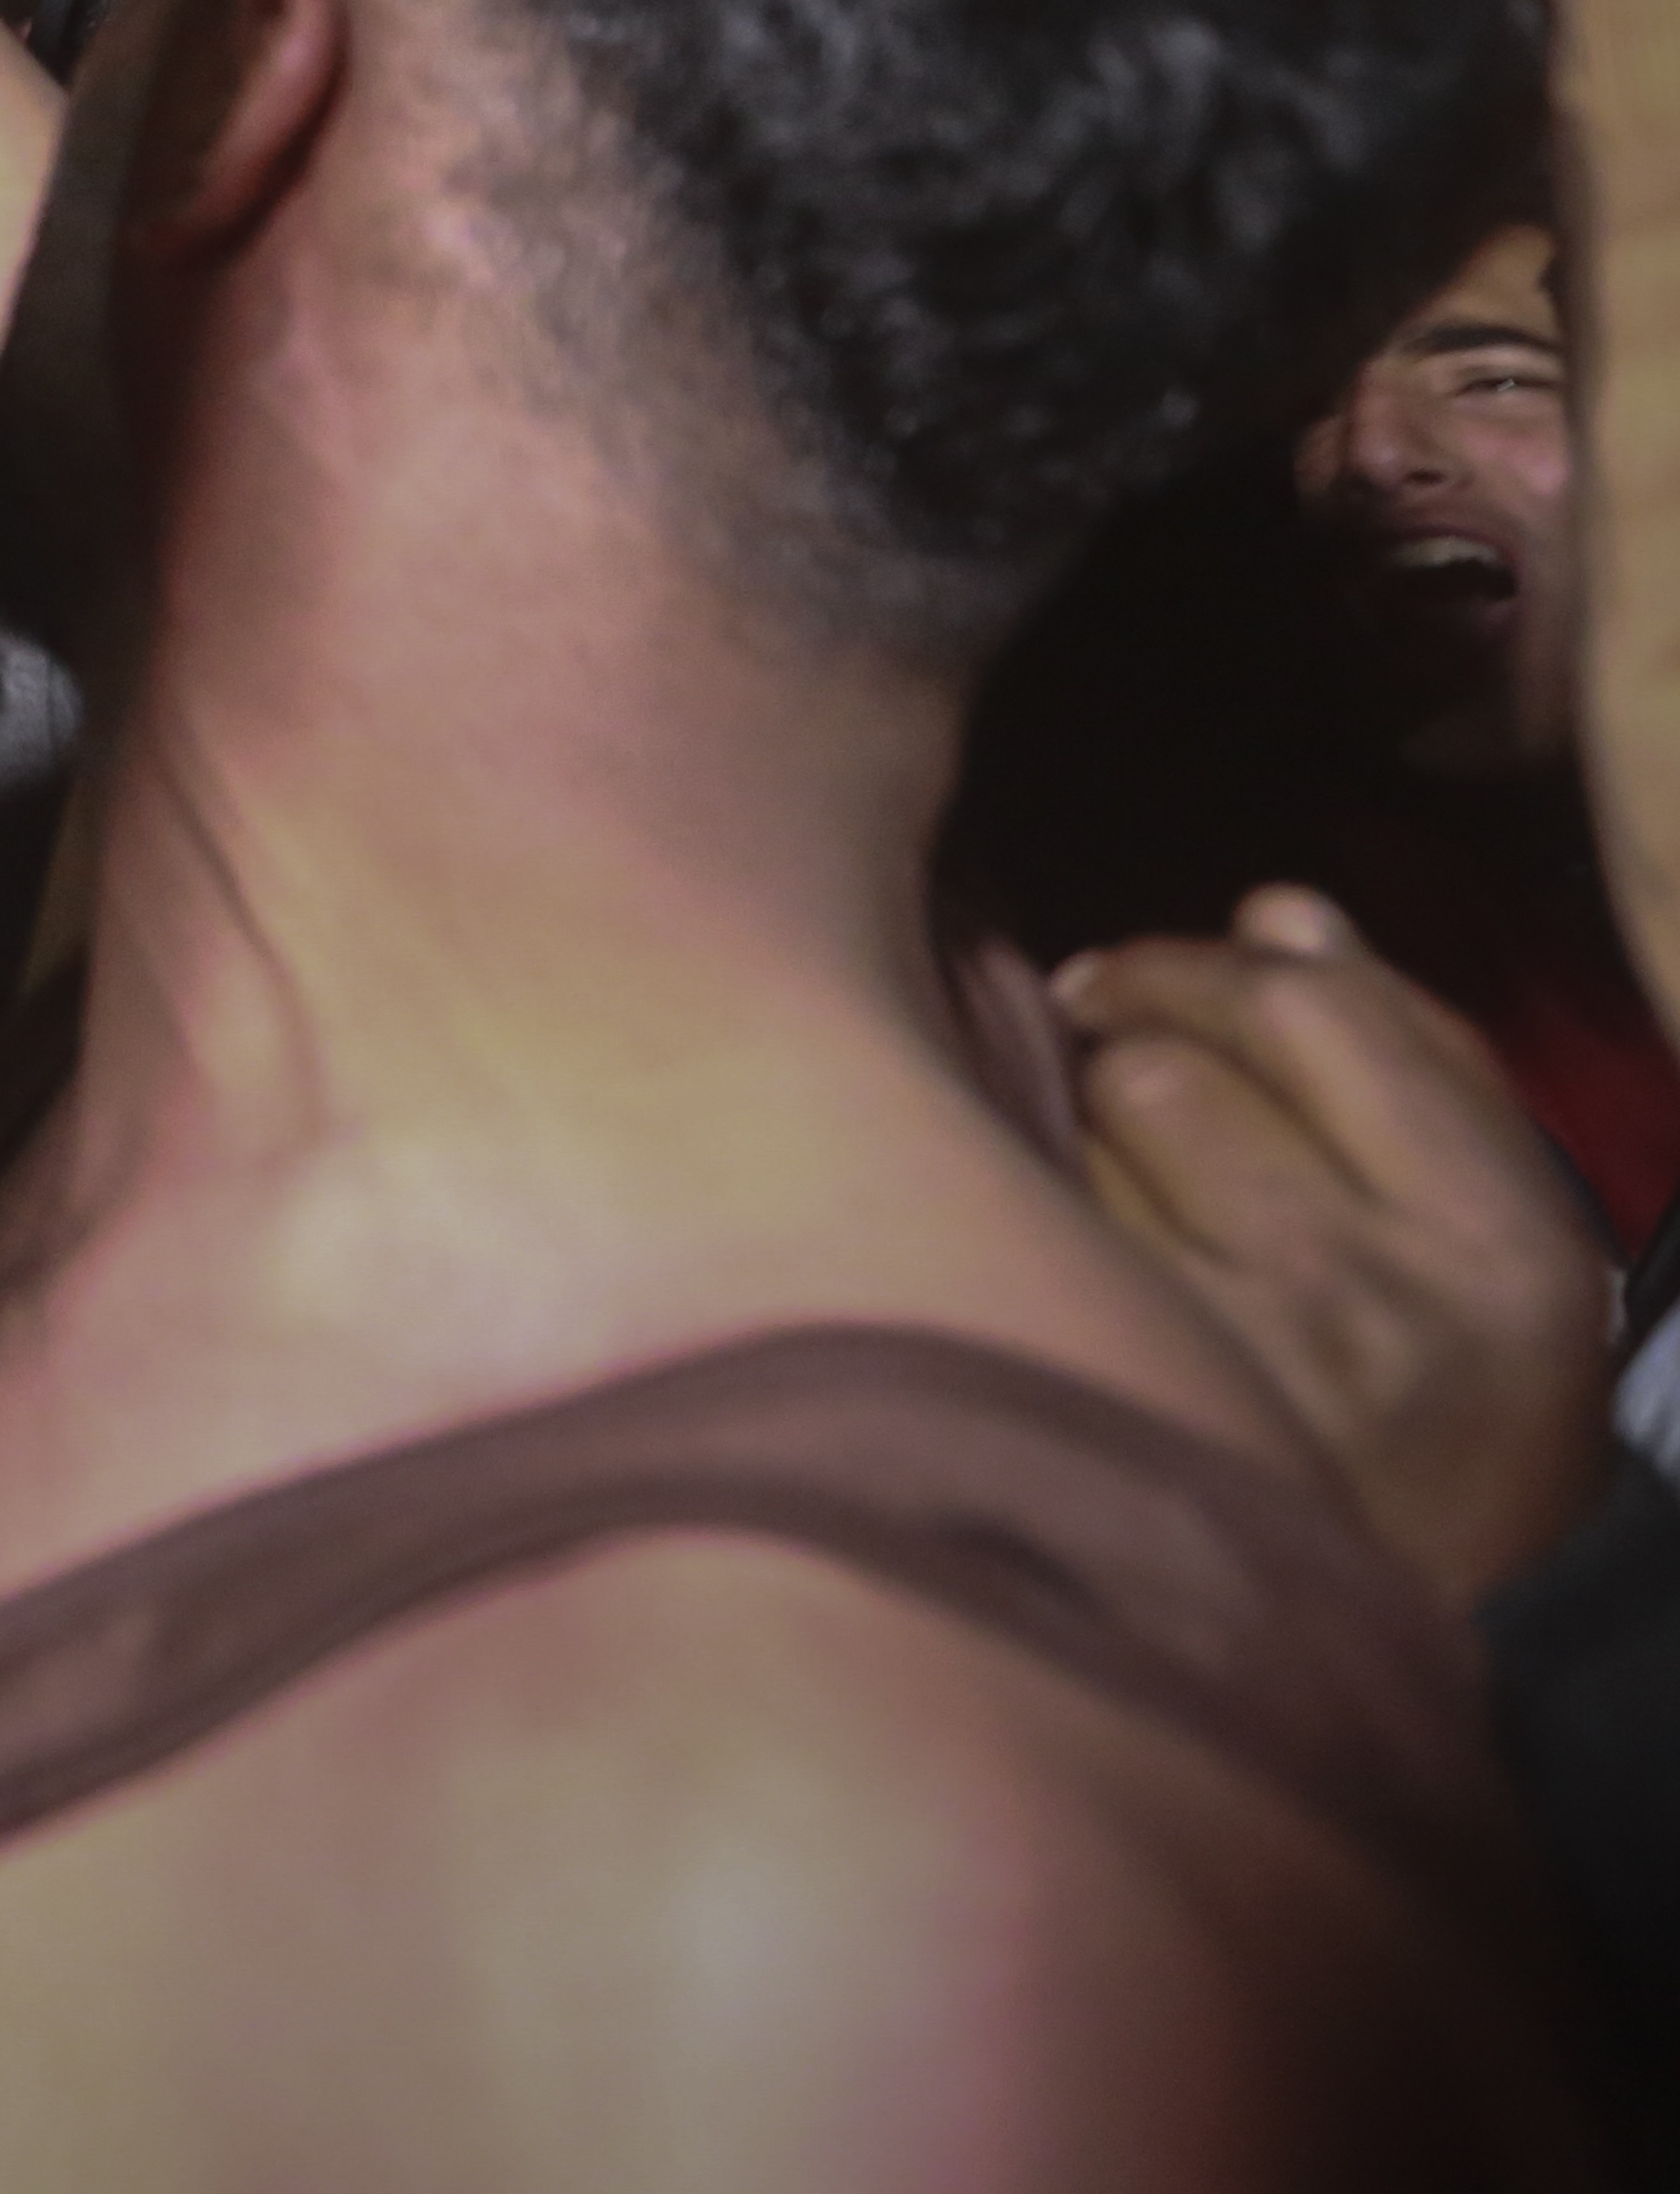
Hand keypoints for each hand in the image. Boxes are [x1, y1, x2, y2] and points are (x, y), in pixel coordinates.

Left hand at [1052, 889, 1616, 1598]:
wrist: (1442, 1625)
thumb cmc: (1462, 1399)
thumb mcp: (1498, 1235)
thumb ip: (1410, 1054)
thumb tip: (1281, 913)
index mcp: (1500, 1239)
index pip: (1318, 1011)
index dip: (1215, 966)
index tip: (1165, 979)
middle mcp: (1376, 1295)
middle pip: (1175, 1060)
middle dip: (1132, 1036)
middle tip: (1116, 1052)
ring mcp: (1242, 1359)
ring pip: (1095, 1132)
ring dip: (1083, 1124)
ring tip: (1122, 1175)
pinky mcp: (1135, 1403)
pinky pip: (1045, 1227)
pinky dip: (1039, 1209)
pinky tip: (1061, 1242)